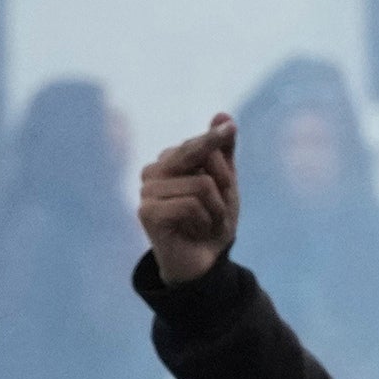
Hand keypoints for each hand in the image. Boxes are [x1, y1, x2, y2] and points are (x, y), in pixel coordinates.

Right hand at [137, 115, 239, 284]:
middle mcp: (153, 171)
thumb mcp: (226, 182)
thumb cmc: (212, 221)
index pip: (200, 142)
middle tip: (222, 207)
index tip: (231, 136)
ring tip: (208, 224)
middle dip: (223, 182)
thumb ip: (222, 150)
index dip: (221, 154)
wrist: (203, 263)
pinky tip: (196, 232)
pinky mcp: (147, 212)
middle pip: (199, 156)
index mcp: (169, 160)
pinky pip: (191, 205)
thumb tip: (223, 114)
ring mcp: (147, 191)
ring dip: (217, 209)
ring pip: (201, 184)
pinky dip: (205, 221)